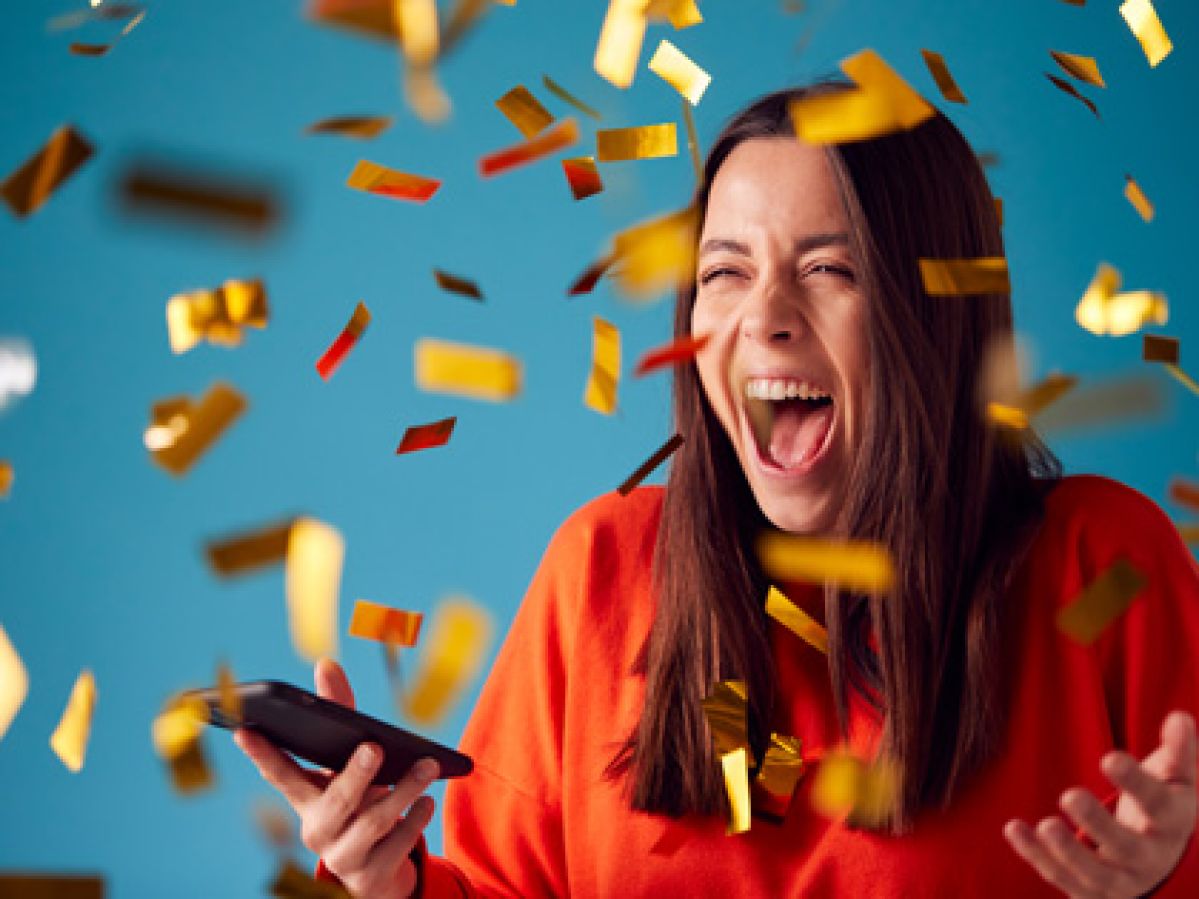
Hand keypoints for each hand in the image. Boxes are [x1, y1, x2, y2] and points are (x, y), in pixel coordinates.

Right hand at [235, 658, 439, 898]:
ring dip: (403, 791)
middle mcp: (317, 830)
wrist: (379, 870)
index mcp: (306, 799)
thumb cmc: (360, 801)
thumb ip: (340, 713)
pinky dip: (414, 822)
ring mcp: (342, 857)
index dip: (262, 754)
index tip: (243, 729)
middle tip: (375, 748)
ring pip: (372, 822)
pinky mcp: (370, 878)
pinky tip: (426, 802)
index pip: (280, 775)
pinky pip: (395, 847)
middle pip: (334, 802)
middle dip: (355, 775)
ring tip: (426, 768)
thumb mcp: (349, 761)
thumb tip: (325, 663)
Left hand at [1004, 711, 1197, 896]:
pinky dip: (1035, 856)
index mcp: (1172, 823)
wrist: (1159, 860)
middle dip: (1098, 824)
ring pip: (1094, 874)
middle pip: (1125, 847)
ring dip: (1067, 853)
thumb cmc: (1163, 804)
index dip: (1136, 783)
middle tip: (1069, 795)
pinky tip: (1013, 828)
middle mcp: (1148, 858)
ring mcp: (1120, 879)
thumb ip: (1178, 750)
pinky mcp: (1090, 890)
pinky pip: (1061, 878)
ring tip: (1045, 825)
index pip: (1158, 806)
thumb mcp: (1177, 779)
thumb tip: (1181, 718)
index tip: (1110, 757)